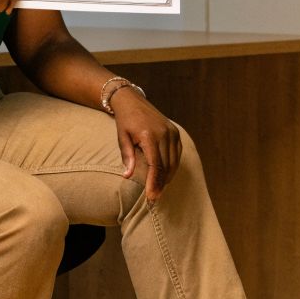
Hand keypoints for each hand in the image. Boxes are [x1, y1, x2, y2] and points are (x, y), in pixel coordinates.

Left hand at [111, 87, 181, 201]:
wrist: (133, 101)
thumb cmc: (125, 120)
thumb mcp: (122, 138)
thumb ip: (126, 156)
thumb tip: (127, 176)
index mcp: (150, 136)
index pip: (155, 165)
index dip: (154, 183)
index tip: (151, 196)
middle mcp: (165, 134)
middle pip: (167, 166)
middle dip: (161, 184)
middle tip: (154, 197)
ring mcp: (172, 133)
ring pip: (174, 162)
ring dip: (167, 177)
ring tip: (158, 189)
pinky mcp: (176, 133)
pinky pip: (177, 154)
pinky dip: (172, 166)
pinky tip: (165, 175)